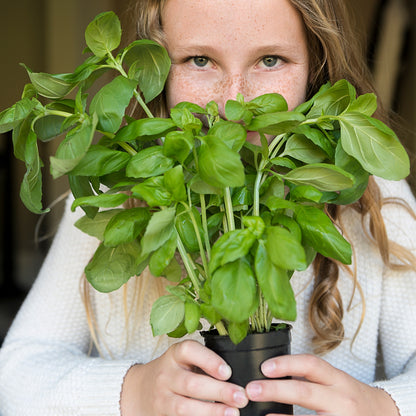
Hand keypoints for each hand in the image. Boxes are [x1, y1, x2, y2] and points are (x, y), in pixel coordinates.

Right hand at [120, 340, 247, 415]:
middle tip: (241, 396)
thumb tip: (235, 374)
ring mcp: (162, 398)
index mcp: (174, 355)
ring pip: (184, 407)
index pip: (189, 351)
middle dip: (219, 391)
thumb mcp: (182, 360)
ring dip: (211, 411)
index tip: (228, 372)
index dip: (209, 360)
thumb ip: (203, 362)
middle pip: (191, 383)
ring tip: (233, 413)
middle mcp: (165, 375)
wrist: (139, 390)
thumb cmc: (172, 372)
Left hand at [245, 354, 398, 415]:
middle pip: (304, 391)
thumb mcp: (334, 381)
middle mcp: (341, 399)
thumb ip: (309, 378)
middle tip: (250, 389)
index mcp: (337, 379)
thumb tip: (270, 374)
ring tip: (258, 412)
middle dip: (275, 390)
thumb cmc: (350, 397)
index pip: (311, 365)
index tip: (264, 367)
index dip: (286, 363)